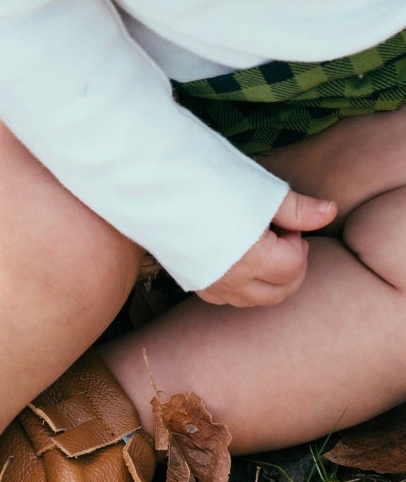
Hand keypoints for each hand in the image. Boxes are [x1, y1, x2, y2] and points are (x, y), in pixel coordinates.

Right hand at [196, 190, 336, 307]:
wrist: (152, 182)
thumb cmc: (207, 180)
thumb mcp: (259, 190)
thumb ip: (298, 209)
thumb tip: (330, 213)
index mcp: (252, 257)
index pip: (294, 268)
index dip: (298, 243)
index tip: (285, 221)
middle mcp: (230, 279)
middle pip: (279, 293)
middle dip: (290, 268)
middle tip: (281, 236)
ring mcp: (208, 284)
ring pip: (253, 301)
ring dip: (268, 281)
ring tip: (260, 247)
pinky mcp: (190, 281)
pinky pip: (226, 298)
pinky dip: (241, 286)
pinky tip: (236, 259)